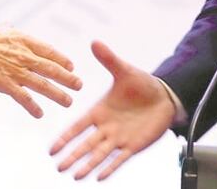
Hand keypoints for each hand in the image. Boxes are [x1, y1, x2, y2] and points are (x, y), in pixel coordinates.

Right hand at [0, 23, 81, 117]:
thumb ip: (4, 28)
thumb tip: (7, 25)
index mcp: (22, 40)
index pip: (48, 50)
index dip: (61, 59)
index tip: (71, 66)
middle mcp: (23, 56)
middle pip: (51, 68)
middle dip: (67, 78)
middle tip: (78, 85)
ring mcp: (16, 71)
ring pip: (43, 85)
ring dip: (58, 94)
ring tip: (69, 101)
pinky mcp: (5, 84)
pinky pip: (23, 98)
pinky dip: (32, 107)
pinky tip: (40, 114)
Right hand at [50, 41, 175, 180]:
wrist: (164, 95)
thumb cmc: (142, 84)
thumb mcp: (124, 71)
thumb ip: (109, 60)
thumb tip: (95, 42)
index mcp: (100, 111)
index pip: (78, 126)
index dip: (65, 137)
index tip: (51, 148)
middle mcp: (106, 127)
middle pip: (85, 145)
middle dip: (72, 156)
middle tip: (58, 167)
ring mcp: (119, 138)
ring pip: (99, 155)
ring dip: (87, 165)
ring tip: (75, 176)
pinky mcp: (133, 145)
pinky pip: (120, 159)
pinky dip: (110, 167)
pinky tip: (99, 177)